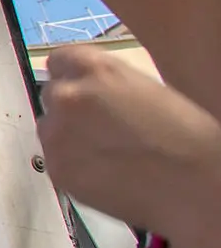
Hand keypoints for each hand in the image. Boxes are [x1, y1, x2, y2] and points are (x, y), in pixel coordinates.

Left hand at [38, 43, 220, 247]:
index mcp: (95, 69)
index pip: (60, 61)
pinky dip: (73, 166)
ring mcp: (57, 133)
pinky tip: (105, 174)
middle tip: (101, 129)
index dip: (73, 78)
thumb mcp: (146, 89)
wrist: (196, 186)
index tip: (84, 92)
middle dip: (71, 110)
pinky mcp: (57, 169)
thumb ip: (107, 85)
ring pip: (51, 129)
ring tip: (108, 155)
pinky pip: (57, 161)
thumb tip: (90, 91)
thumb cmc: (186, 136)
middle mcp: (68, 95)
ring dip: (69, 137)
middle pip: (53, 95)